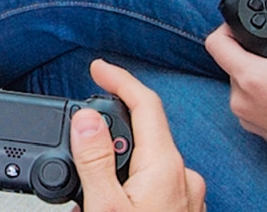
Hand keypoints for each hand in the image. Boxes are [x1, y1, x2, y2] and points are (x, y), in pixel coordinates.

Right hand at [70, 59, 205, 211]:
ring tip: (88, 189)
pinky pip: (155, 182)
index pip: (145, 102)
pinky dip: (132, 182)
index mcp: (165, 166)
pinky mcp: (183, 210)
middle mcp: (183, 175)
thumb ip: (95, 160)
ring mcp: (187, 194)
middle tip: (80, 142)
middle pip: (145, 128)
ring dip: (119, 161)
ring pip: (149, 158)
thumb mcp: (105, 208)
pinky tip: (114, 202)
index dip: (119, 79)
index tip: (98, 68)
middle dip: (112, 128)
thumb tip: (87, 119)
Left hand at [205, 0, 266, 200]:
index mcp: (250, 78)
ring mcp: (248, 119)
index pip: (215, 42)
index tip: (247, 23)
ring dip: (256, 71)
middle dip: (248, 48)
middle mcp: (241, 100)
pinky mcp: (259, 133)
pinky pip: (250, 103)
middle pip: (229, 60)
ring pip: (240, 81)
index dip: (227, 26)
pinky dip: (263, 93)